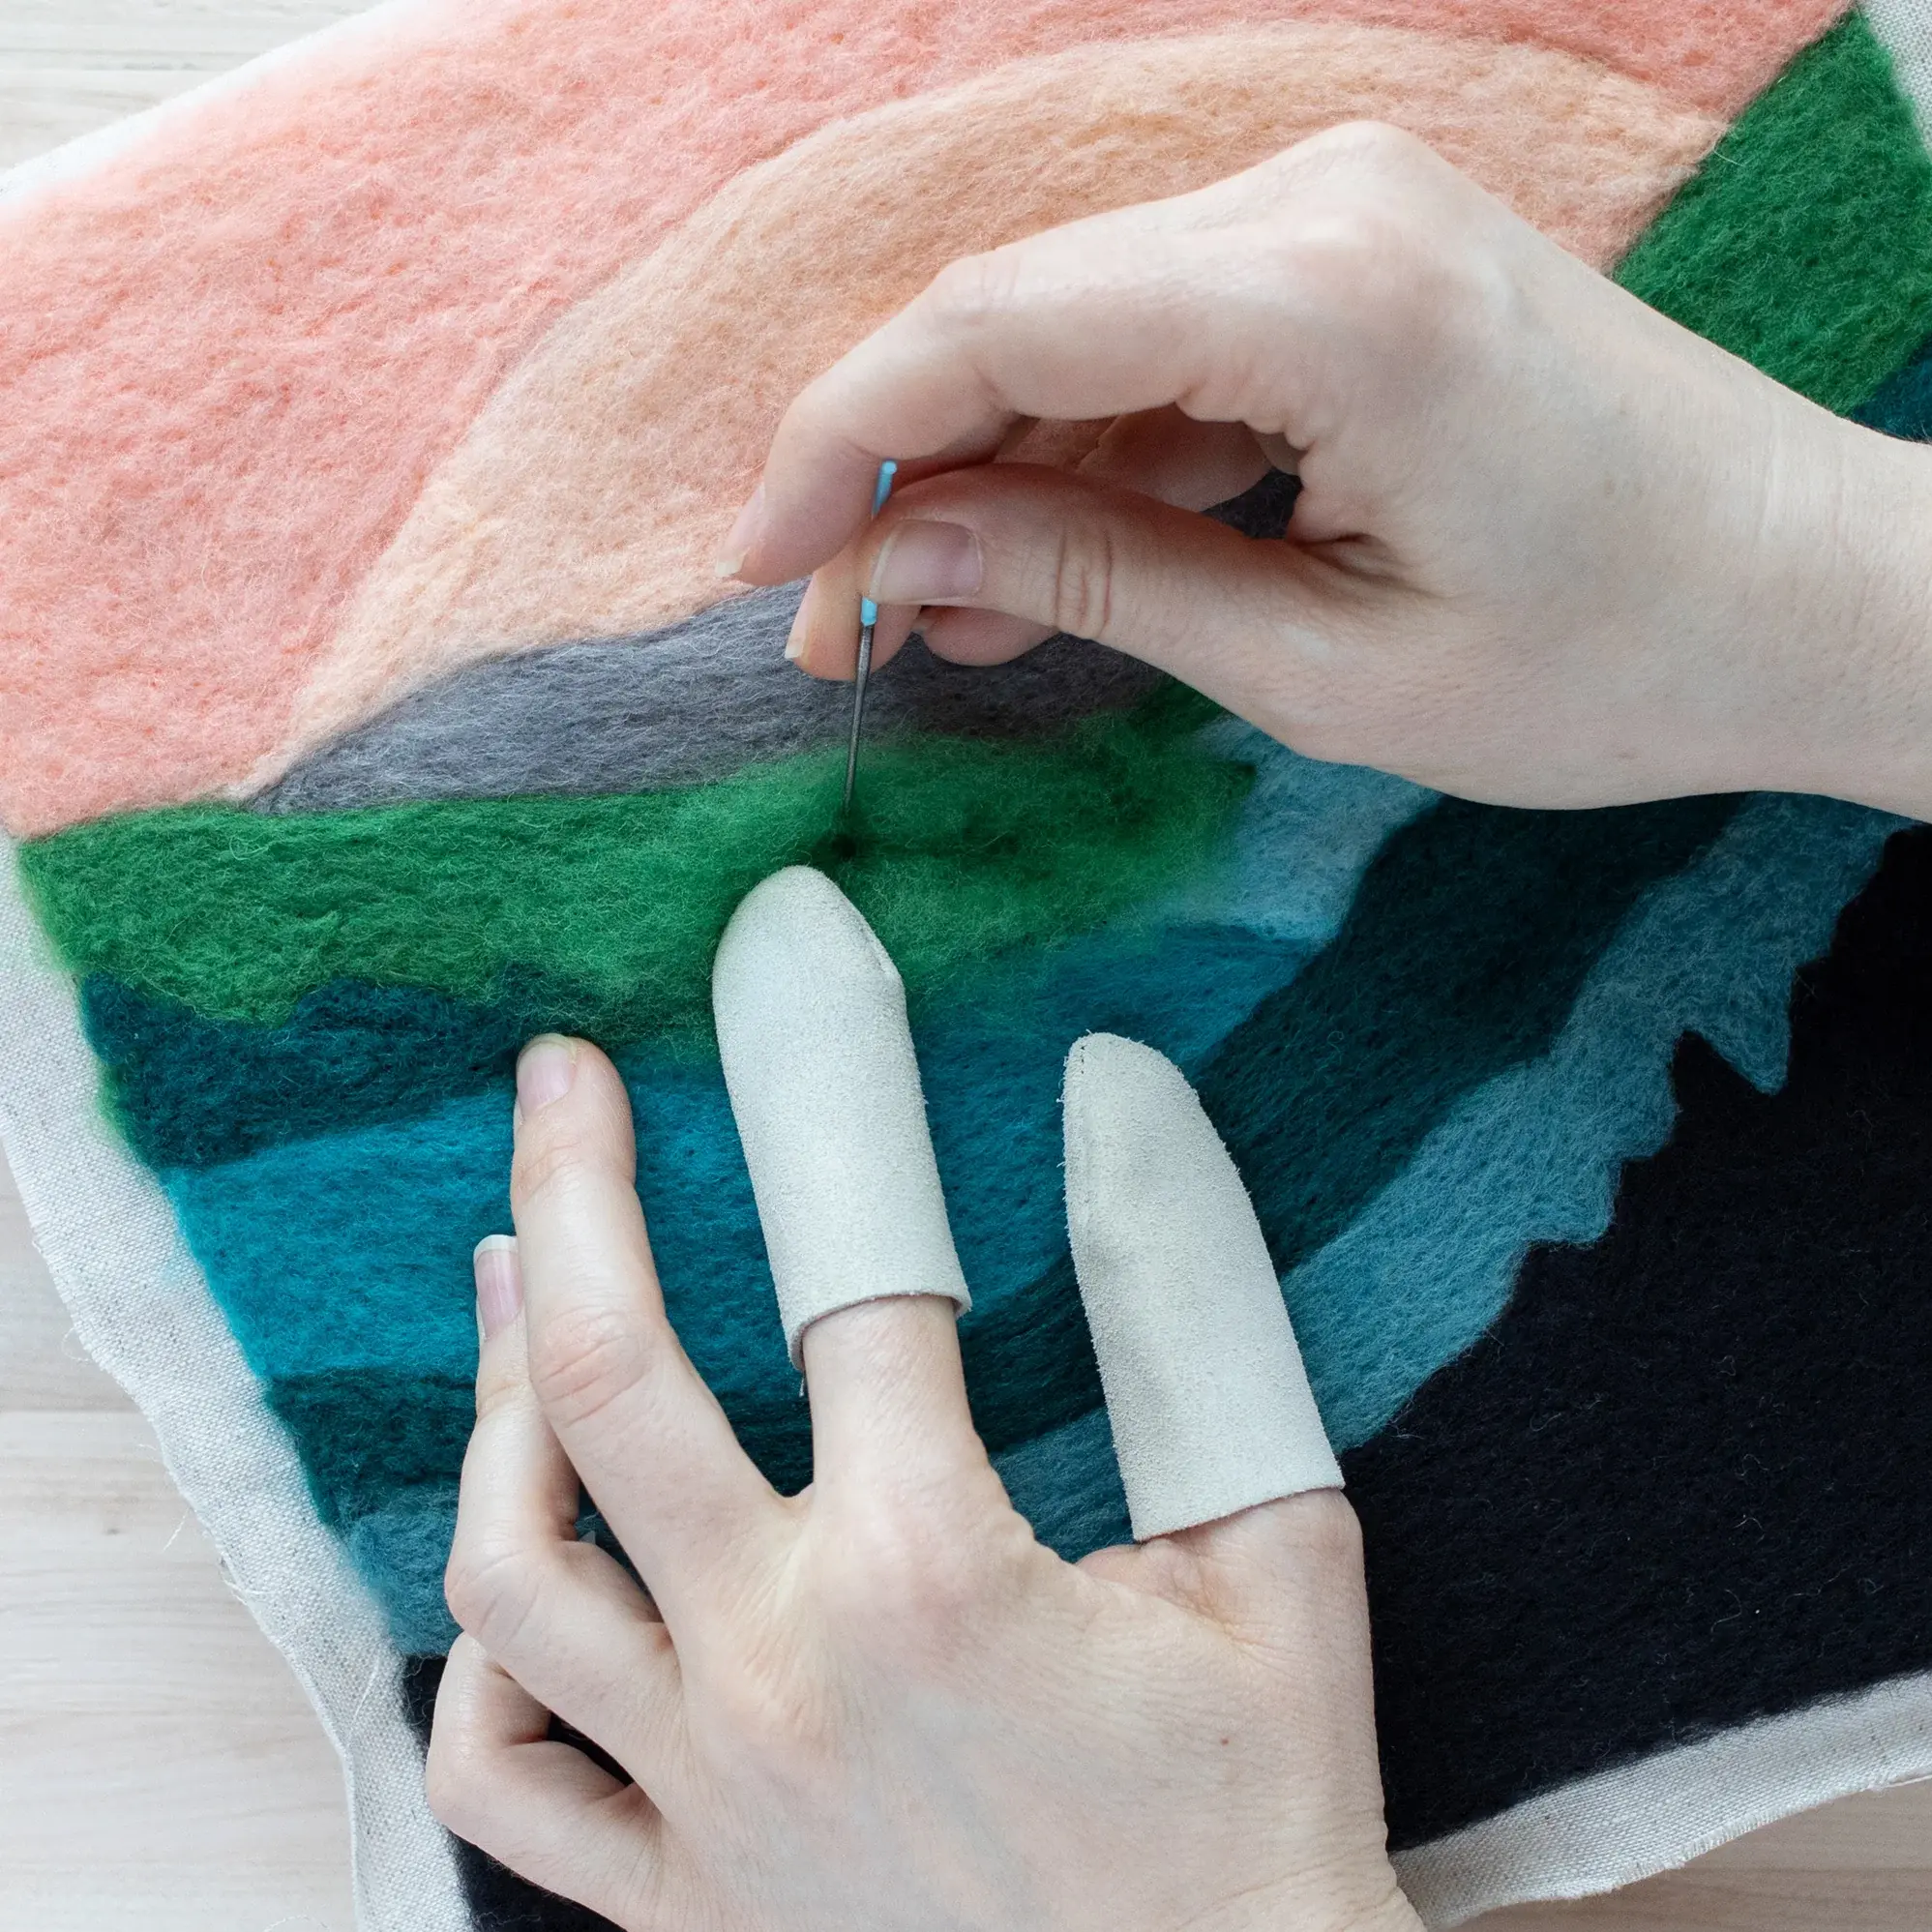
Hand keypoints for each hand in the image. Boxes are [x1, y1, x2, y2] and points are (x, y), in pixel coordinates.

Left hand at [425, 872, 1420, 1931]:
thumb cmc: (1258, 1816)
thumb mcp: (1277, 1552)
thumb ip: (1200, 1320)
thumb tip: (1125, 1109)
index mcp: (931, 1574)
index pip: (850, 1265)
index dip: (822, 1084)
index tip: (786, 959)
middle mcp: (781, 1673)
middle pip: (609, 1381)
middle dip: (573, 1191)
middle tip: (558, 1078)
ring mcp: (704, 1799)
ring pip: (513, 1568)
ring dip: (494, 1399)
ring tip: (508, 1274)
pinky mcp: (677, 1907)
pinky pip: (503, 1783)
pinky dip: (484, 1662)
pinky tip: (518, 1564)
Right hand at [722, 122, 1931, 819]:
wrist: (1807, 595)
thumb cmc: (1610, 661)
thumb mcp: (1325, 669)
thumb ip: (1094, 583)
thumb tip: (893, 553)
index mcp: (1330, 295)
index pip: (991, 322)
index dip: (842, 443)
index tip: (767, 567)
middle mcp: (1325, 196)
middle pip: (1015, 305)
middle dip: (899, 468)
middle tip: (840, 623)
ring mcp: (1343, 205)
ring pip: (1077, 321)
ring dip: (990, 467)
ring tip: (939, 620)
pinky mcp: (1355, 248)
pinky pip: (1163, 334)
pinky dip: (1089, 448)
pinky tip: (1044, 561)